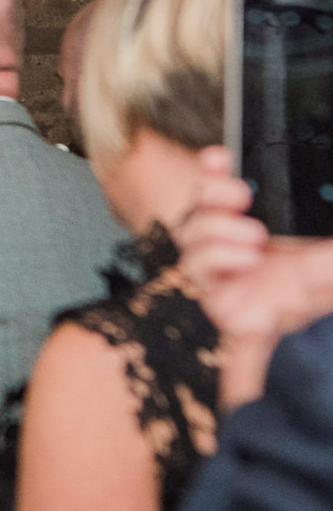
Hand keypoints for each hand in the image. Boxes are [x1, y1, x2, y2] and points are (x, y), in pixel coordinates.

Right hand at [176, 146, 332, 405]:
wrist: (297, 353)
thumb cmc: (303, 301)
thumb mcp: (322, 266)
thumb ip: (324, 252)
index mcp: (246, 229)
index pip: (218, 191)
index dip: (211, 170)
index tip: (220, 157)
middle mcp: (223, 246)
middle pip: (196, 205)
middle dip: (210, 191)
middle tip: (240, 194)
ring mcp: (211, 271)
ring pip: (191, 233)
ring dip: (218, 229)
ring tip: (255, 239)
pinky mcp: (204, 296)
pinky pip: (195, 268)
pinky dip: (219, 257)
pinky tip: (246, 260)